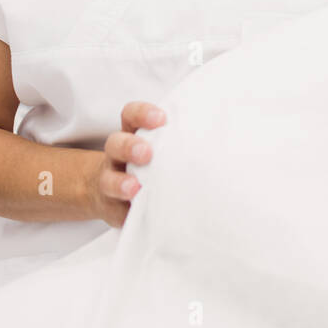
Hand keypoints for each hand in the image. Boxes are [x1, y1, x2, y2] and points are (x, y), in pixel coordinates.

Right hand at [86, 100, 166, 228]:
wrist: (114, 191)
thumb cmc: (149, 164)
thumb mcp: (159, 146)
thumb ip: (176, 140)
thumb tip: (220, 136)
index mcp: (131, 134)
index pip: (131, 116)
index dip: (142, 114)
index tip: (161, 118)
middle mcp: (117, 156)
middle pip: (116, 144)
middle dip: (129, 146)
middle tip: (146, 153)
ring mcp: (110, 181)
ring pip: (108, 179)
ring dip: (120, 183)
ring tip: (134, 188)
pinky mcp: (112, 208)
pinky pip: (115, 210)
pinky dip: (123, 213)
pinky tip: (134, 214)